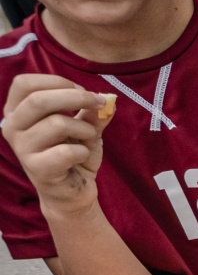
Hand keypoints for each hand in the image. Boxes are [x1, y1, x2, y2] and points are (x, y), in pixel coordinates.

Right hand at [2, 75, 113, 213]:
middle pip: (38, 100)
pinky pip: (66, 151)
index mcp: (17, 111)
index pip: (24, 83)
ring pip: (56, 123)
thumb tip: (107, 99)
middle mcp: (12, 127)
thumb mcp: (84, 127)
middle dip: (76, 97)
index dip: (56, 81)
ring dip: (84, 128)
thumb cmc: (72, 154)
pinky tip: (81, 158)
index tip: (82, 89)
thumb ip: (92, 111)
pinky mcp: (37, 169)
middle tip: (98, 103)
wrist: (72, 193)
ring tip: (88, 138)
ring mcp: (22, 149)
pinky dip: (83, 151)